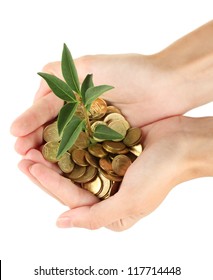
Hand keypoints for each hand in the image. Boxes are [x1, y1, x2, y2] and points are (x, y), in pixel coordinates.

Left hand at [17, 116, 212, 230]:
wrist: (183, 143)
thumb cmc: (161, 175)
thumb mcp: (130, 204)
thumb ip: (95, 217)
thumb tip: (62, 224)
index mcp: (110, 207)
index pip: (72, 198)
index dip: (50, 183)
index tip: (31, 168)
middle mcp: (107, 190)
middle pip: (70, 180)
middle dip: (46, 168)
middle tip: (24, 154)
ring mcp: (109, 168)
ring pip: (75, 163)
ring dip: (55, 153)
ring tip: (33, 144)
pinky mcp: (111, 150)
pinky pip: (86, 146)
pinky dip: (71, 141)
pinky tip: (56, 133)